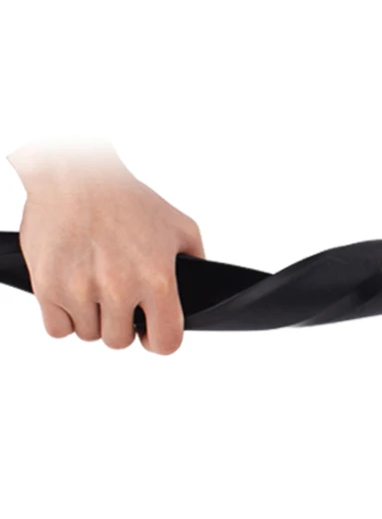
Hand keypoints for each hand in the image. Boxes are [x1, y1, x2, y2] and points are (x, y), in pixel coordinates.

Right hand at [8, 141, 203, 353]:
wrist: (78, 176)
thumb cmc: (129, 199)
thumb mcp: (182, 227)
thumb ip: (196, 262)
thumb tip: (198, 291)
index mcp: (157, 279)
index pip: (166, 341)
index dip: (159, 341)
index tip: (151, 332)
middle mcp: (120, 288)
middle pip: (119, 340)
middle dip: (122, 325)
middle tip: (118, 300)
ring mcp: (81, 289)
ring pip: (88, 335)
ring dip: (92, 318)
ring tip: (94, 288)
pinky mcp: (47, 286)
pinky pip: (57, 328)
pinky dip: (63, 316)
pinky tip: (72, 293)